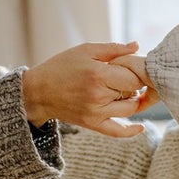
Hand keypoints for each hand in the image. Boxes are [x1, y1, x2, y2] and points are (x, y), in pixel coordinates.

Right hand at [22, 42, 151, 137]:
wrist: (38, 91)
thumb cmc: (62, 66)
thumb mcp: (86, 50)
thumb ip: (113, 49)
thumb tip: (137, 46)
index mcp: (98, 74)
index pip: (134, 77)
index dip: (138, 72)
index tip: (134, 68)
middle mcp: (98, 95)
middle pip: (133, 92)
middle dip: (134, 84)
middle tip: (126, 77)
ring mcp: (96, 112)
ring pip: (129, 109)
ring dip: (133, 100)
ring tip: (124, 91)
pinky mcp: (92, 124)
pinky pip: (117, 132)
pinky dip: (131, 131)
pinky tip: (140, 127)